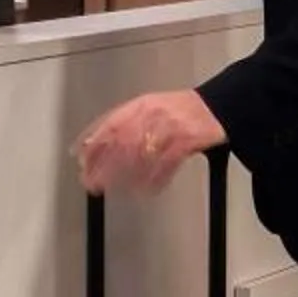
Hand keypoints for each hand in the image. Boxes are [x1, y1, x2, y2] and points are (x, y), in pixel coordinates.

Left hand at [76, 90, 224, 194]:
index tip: (79, 161)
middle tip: (91, 183)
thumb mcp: (150, 108)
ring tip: (114, 190)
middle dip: (103, 165)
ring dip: (124, 175)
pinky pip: (165, 164)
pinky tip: (146, 191)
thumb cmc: (182, 111)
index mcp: (140, 105)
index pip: (109, 124)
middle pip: (121, 142)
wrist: (217, 106)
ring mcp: (169, 127)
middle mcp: (152, 114)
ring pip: (140, 155)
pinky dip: (154, 180)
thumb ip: (125, 122)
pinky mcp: (186, 140)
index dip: (91, 143)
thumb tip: (94, 143)